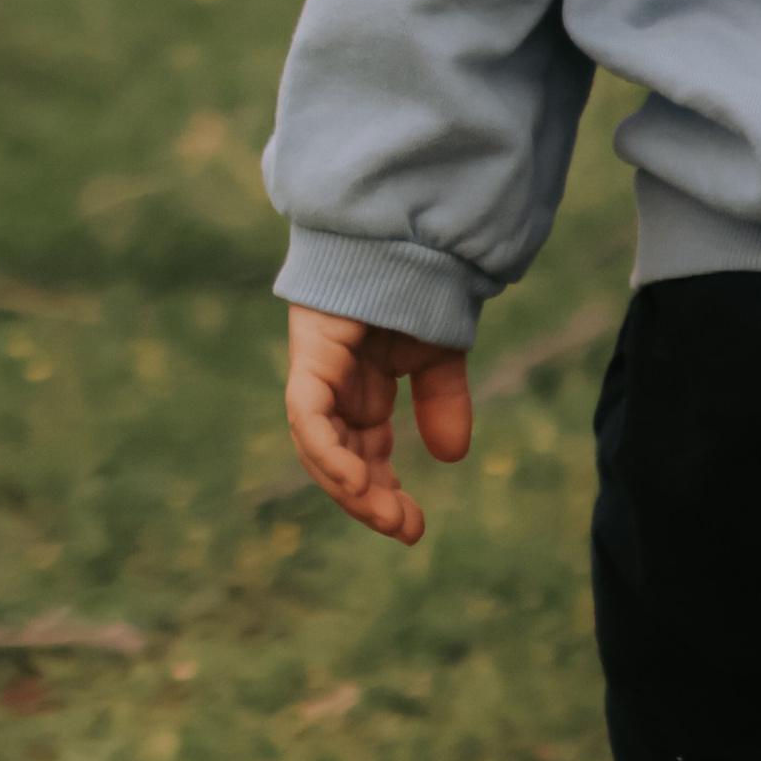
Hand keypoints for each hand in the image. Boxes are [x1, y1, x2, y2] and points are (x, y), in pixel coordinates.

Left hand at [283, 304, 472, 544]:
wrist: (418, 230)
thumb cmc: (424, 283)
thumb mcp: (441, 356)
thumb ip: (442, 402)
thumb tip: (452, 458)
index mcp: (360, 387)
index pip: (361, 452)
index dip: (382, 491)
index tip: (412, 527)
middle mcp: (332, 384)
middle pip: (337, 457)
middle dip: (368, 499)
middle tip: (403, 529)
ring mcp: (316, 368)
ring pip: (318, 445)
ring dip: (349, 485)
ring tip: (386, 515)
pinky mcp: (310, 351)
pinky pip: (308, 413)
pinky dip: (328, 450)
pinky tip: (354, 482)